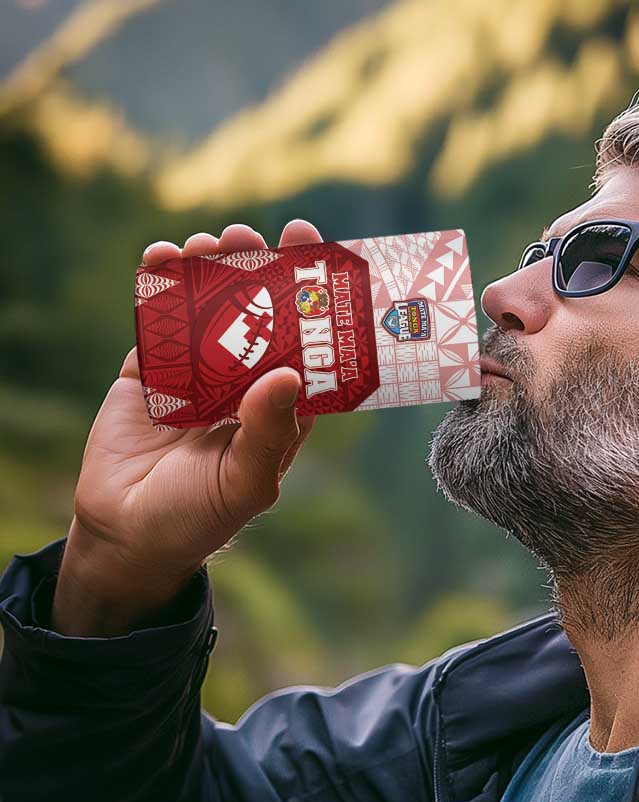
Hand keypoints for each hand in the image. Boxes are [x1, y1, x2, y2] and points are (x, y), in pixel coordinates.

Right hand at [52, 220, 321, 635]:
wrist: (127, 534)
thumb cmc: (200, 517)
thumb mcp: (245, 482)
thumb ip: (268, 432)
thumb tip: (288, 373)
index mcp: (281, 407)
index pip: (306, 344)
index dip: (311, 300)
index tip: (315, 252)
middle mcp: (244, 383)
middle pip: (258, 314)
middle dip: (258, 270)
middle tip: (253, 235)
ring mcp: (196, 372)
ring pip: (209, 308)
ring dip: (211, 269)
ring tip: (210, 242)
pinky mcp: (151, 370)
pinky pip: (158, 320)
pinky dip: (159, 286)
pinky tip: (162, 257)